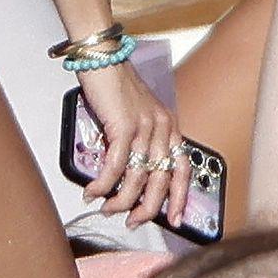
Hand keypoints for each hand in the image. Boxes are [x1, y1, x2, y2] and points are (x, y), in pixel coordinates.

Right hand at [78, 61, 189, 227]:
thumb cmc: (115, 83)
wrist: (102, 56)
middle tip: (133, 221)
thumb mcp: (136, 113)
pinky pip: (115, 166)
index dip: (180, 198)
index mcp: (169, 125)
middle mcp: (162, 127)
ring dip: (120, 200)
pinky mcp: (123, 125)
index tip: (175, 219)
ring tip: (107, 208)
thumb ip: (138, 140)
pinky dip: (103, 183)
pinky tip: (93, 190)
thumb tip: (126, 175)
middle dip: (146, 208)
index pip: (183, 169)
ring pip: (137, 178)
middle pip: (161, 180)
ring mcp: (144, 127)